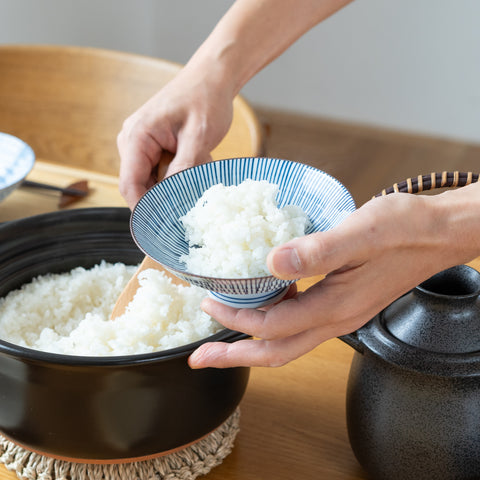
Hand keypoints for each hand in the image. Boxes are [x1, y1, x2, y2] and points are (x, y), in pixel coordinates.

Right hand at [117, 65, 234, 208]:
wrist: (211, 78)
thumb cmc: (205, 99)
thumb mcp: (199, 136)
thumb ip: (184, 167)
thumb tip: (171, 199)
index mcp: (136, 137)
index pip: (129, 185)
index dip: (141, 211)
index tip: (155, 233)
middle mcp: (132, 142)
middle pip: (140, 187)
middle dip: (166, 197)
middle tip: (193, 196)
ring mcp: (142, 145)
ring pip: (153, 182)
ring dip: (177, 183)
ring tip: (200, 163)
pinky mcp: (153, 147)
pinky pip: (162, 172)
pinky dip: (180, 174)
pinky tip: (198, 159)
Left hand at [189, 190, 476, 367]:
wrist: (439, 233)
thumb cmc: (406, 230)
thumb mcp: (362, 233)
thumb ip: (318, 251)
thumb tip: (272, 263)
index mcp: (336, 306)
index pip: (273, 326)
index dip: (236, 319)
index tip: (209, 301)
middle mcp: (336, 318)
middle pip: (277, 352)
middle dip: (235, 356)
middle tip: (201, 357)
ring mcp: (341, 314)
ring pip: (288, 342)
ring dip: (251, 343)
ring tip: (222, 338)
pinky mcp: (343, 303)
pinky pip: (300, 324)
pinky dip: (273, 323)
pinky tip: (262, 304)